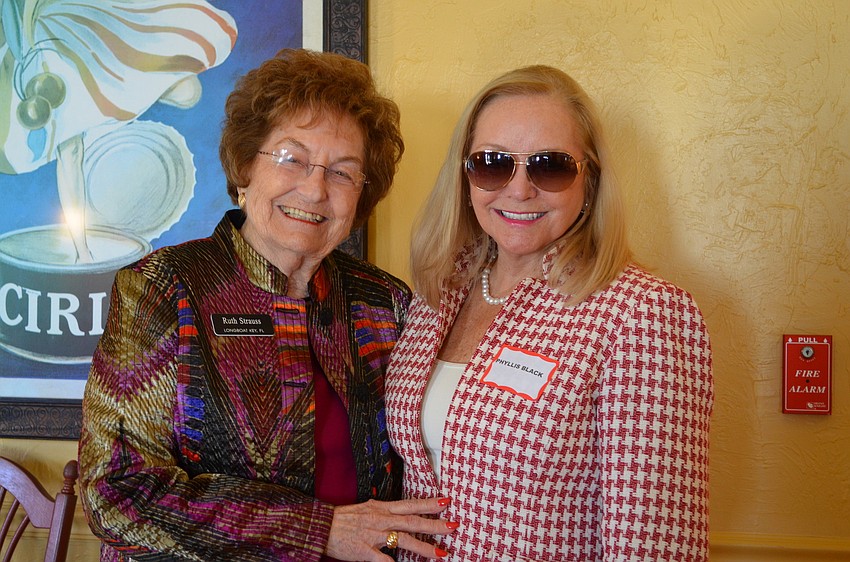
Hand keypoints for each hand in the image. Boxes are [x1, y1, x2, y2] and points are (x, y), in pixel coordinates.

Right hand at [325, 497, 457, 560]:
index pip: (410, 504)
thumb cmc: (345, 518)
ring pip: (403, 540)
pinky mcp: (364, 551)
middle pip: (412, 521)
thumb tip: (402, 512)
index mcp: (382, 508)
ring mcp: (373, 535)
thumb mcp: (368, 508)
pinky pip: (383, 559)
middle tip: (453, 526)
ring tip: (441, 553)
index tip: (446, 502)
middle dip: (435, 525)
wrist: (322, 527)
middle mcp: (381, 519)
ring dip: (424, 547)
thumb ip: (385, 511)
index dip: (428, 503)